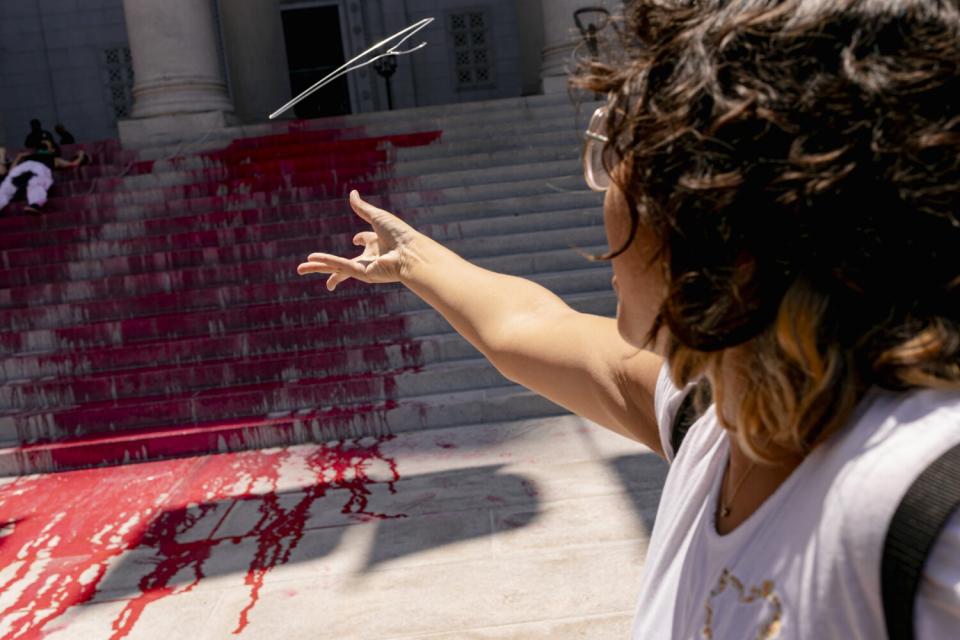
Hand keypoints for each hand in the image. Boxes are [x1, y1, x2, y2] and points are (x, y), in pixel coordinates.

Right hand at [297, 190, 420, 290]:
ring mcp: (366, 268)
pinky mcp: (364, 275)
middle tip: (308, 262)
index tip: (358, 239)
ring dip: (319, 267)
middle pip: (344, 262)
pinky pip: (341, 266)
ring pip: (337, 268)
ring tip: (300, 269)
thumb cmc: (400, 234)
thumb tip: (352, 193)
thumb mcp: (377, 217)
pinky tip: (312, 261)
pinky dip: (327, 262)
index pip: (366, 242)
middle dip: (325, 263)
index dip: (361, 239)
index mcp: (379, 243)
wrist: (410, 251)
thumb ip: (362, 208)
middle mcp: (371, 257)